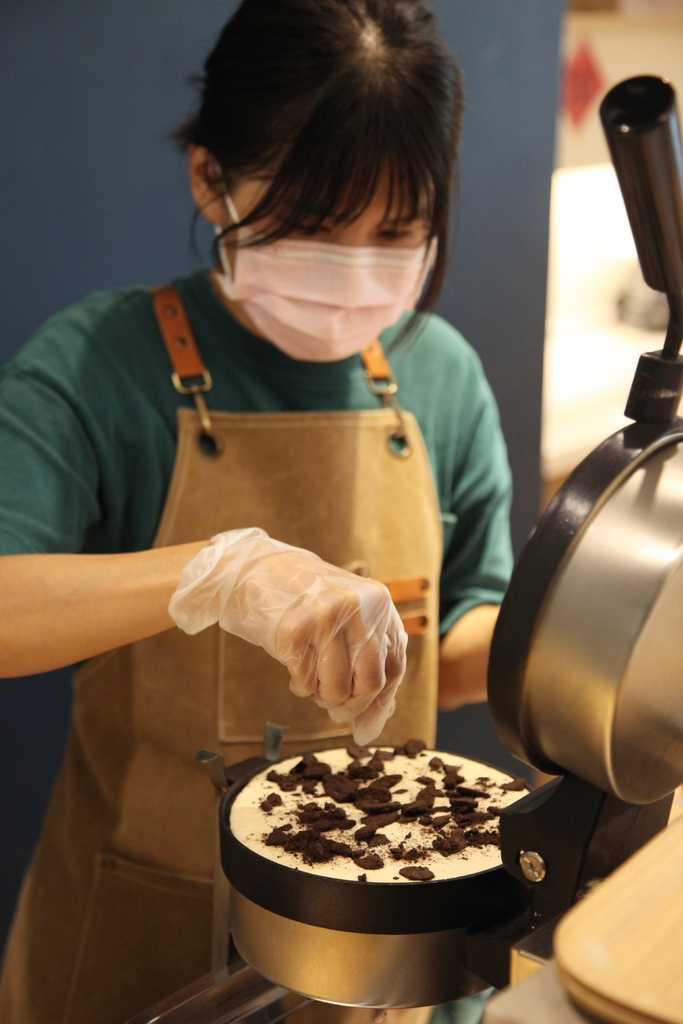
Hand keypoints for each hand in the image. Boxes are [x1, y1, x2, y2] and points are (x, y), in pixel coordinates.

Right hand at [168, 528, 406, 742]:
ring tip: (312, 680)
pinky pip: (305, 683)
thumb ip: (369, 656)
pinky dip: (300, 686)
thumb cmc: (304, 600)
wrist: (254, 569)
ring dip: (322, 696)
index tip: (365, 724)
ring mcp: (325, 618)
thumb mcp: (347, 616)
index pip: (394, 665)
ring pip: (337, 688)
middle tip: (333, 706)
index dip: (380, 700)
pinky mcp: (294, 631)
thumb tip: (375, 718)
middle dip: (350, 704)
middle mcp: (357, 607)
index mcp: (378, 602)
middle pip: (370, 682)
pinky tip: (294, 670)